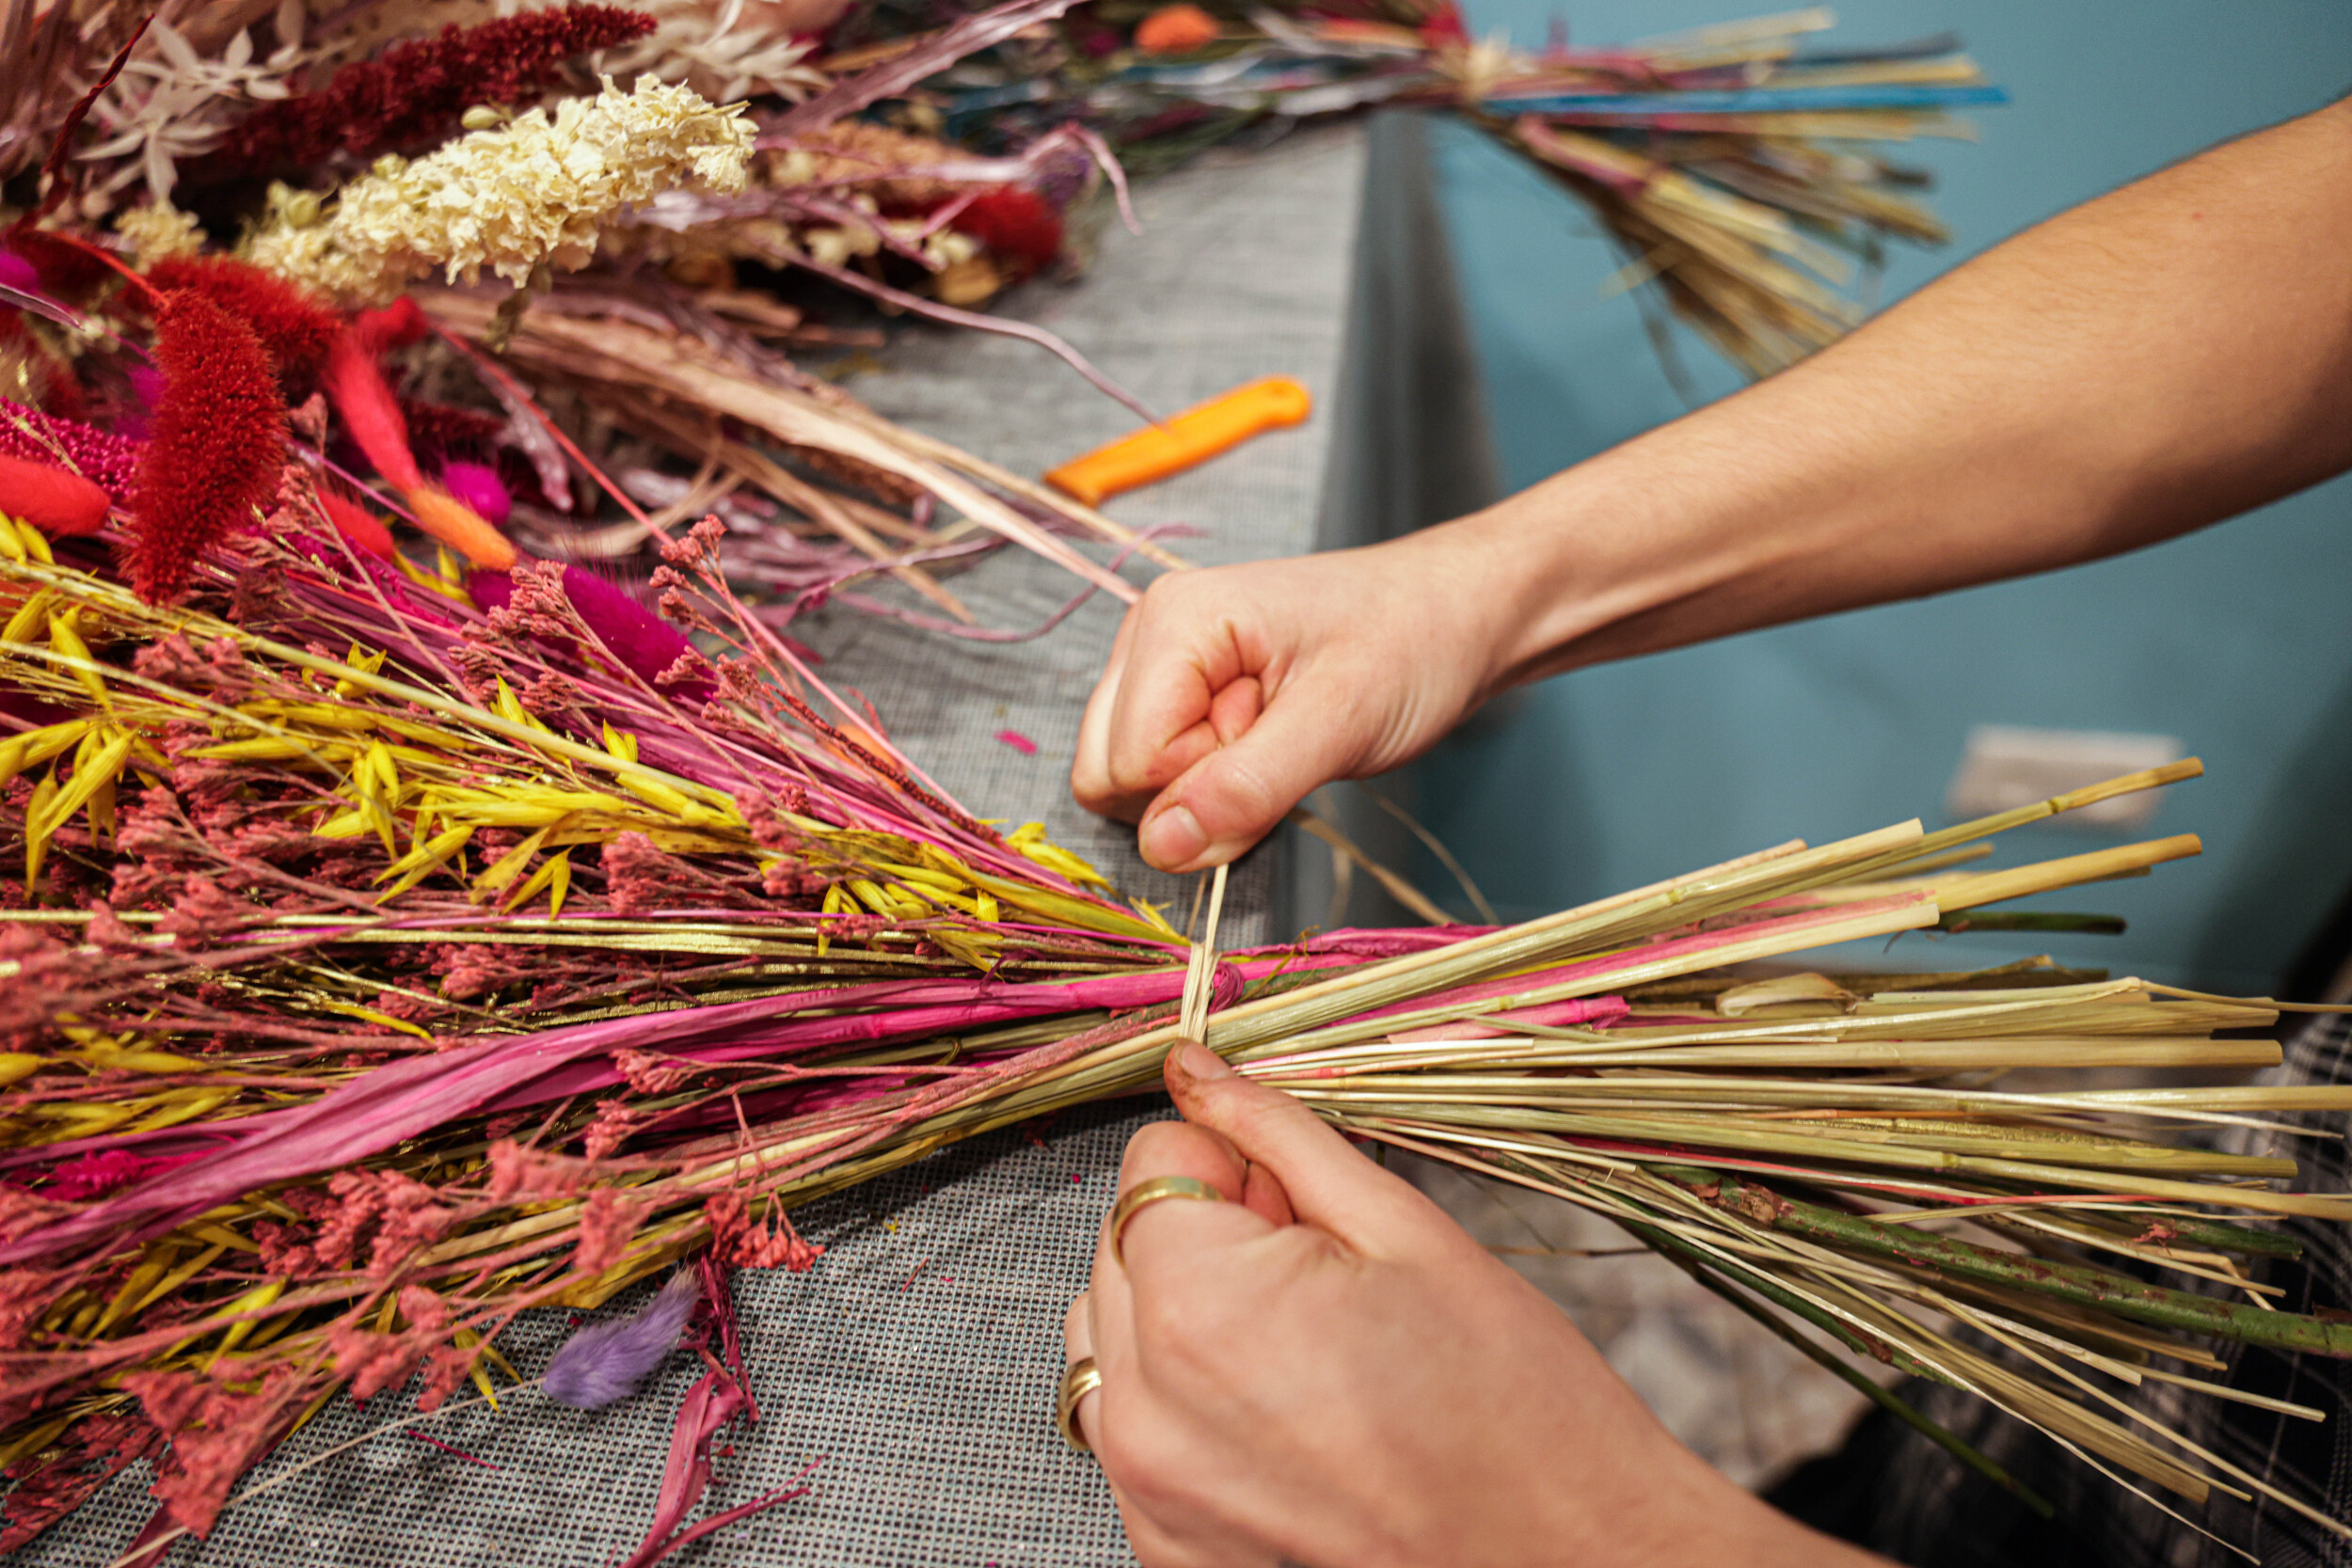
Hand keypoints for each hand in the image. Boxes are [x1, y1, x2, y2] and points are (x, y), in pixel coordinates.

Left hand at [1062, 1044, 1881, 1567]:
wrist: (1573, 1561)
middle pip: (1122, 1245)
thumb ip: (1280, 1137)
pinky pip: (1134, 1425)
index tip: (1299, 1195)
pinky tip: (1283, 1402)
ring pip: (1115, 1332)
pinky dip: (1184, 1395)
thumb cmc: (1514, 1409)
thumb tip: (1200, 1069)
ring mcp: (1151, 1485)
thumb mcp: (1405, 1230)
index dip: (1232, 1160)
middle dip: (1205, 1228)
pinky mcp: (1166, 1541)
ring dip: (1182, 1308)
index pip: (1150, 1163)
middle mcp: (1149, 1405)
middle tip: (1317, 1258)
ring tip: (1301, 1333)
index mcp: (1200, 1307)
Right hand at [1071, 532, 1510, 872]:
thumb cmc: (1412, 643)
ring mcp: (1160, 670)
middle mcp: (1148, 639)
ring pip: (1130, 785)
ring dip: (1209, 791)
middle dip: (1192, 793)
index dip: (1198, 787)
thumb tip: (1159, 847)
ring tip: (1284, 736)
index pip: (1123, 764)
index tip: (1278, 743)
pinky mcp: (1184, 698)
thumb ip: (1245, 788)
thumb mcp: (1340, 720)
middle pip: (1107, 775)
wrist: (1458, 614)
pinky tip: (1275, 742)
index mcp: (1172, 621)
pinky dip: (1219, 785)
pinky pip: (1166, 779)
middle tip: (1281, 744)